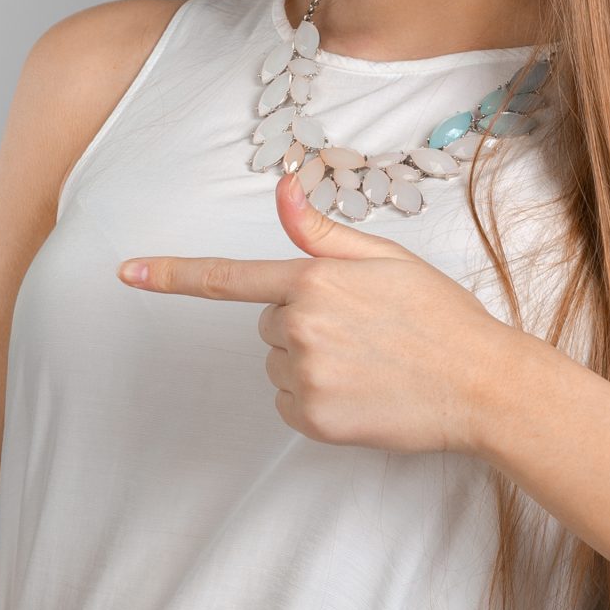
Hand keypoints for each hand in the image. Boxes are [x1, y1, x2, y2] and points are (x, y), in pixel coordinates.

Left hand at [116, 165, 524, 456]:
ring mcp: (306, 376)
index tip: (125, 273)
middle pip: (265, 323)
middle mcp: (300, 326)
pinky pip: (288, 404)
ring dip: (309, 363)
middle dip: (301, 323)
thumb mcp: (385, 259)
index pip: (227, 277)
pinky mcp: (314, 419)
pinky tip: (362, 393)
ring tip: (369, 363)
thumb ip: (322, 232)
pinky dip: (315, 401)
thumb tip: (284, 189)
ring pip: (277, 364)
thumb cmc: (439, 316)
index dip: (171, 275)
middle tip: (363, 331)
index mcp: (314, 279)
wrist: (484, 386)